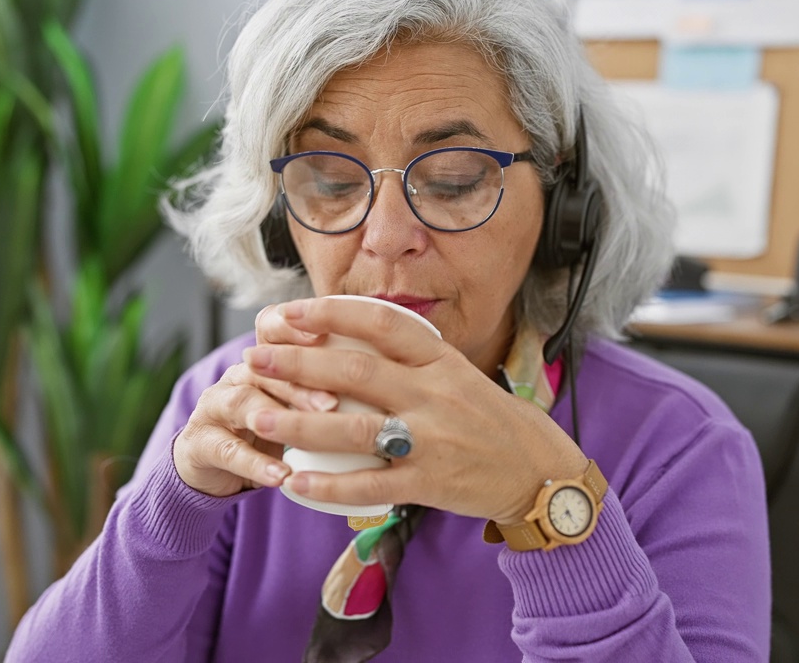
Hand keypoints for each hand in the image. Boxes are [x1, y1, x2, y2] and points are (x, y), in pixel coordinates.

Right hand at [172, 306, 339, 497]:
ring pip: (244, 401)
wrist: (212, 463)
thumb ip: (335, 390)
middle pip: (266, 364)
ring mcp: (216, 405)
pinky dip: (255, 464)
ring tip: (308, 433)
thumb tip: (392, 388)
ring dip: (278, 416)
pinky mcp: (201, 442)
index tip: (327, 336)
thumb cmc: (272, 428)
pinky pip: (228, 450)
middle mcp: (239, 373)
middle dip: (300, 379)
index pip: (275, 328)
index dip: (296, 328)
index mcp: (266, 358)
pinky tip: (280, 476)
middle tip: (333, 402)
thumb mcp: (299, 405)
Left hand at [239, 297, 587, 523]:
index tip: (290, 311)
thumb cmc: (491, 421)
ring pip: (355, 429)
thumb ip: (413, 357)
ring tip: (259, 418)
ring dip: (300, 424)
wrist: (541, 471)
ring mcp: (432, 440)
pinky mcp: (430, 483)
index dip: (333, 313)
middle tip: (257, 357)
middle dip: (299, 362)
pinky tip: (296, 482)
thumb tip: (353, 333)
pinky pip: (371, 486)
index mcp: (442, 361)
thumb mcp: (459, 374)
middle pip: (356, 370)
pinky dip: (330, 485)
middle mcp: (435, 394)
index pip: (383, 324)